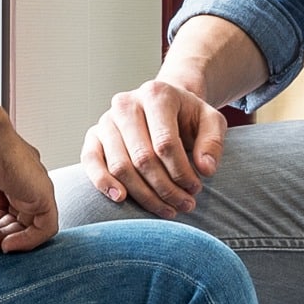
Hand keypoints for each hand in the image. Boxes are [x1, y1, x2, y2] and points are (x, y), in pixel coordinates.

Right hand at [0, 79, 55, 252]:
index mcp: (4, 170)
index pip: (5, 207)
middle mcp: (22, 176)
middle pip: (18, 218)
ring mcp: (34, 184)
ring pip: (31, 225)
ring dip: (8, 241)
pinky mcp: (43, 193)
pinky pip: (46, 227)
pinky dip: (28, 242)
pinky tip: (7, 245)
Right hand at [80, 77, 227, 216]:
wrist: (162, 106)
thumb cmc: (187, 116)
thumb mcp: (211, 121)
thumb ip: (212, 142)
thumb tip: (205, 169)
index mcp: (156, 94)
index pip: (165, 142)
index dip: (181, 172)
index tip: (196, 188)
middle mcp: (126, 104)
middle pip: (142, 158)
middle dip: (165, 188)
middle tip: (184, 205)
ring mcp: (107, 119)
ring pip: (120, 166)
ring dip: (143, 194)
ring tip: (166, 209)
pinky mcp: (93, 135)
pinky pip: (91, 161)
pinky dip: (103, 182)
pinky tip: (121, 198)